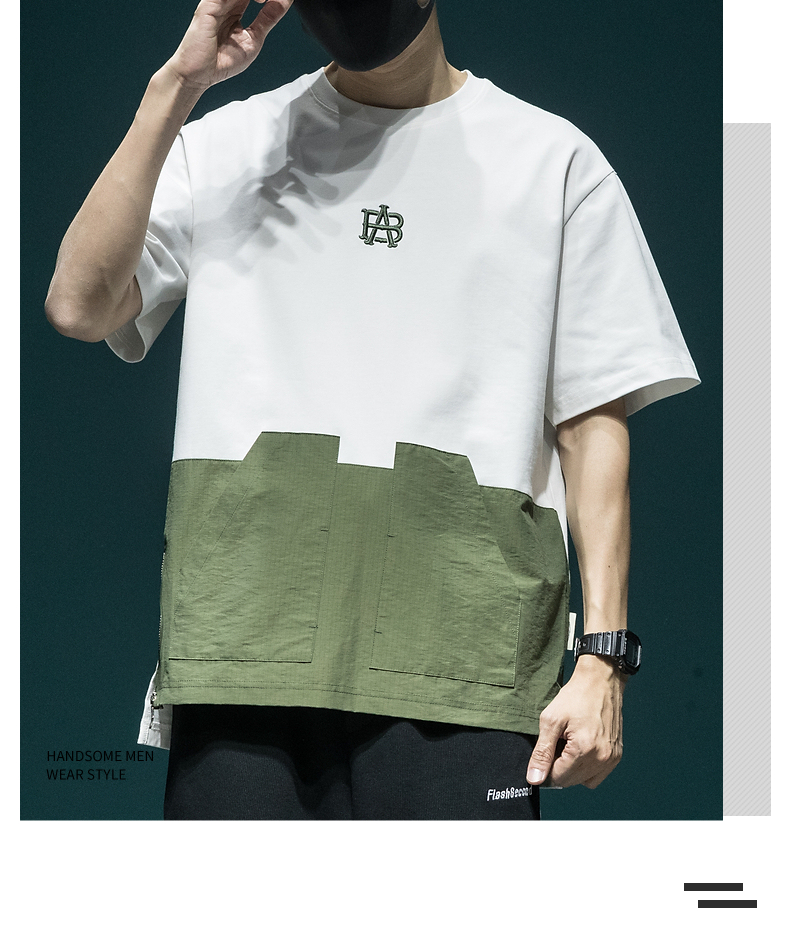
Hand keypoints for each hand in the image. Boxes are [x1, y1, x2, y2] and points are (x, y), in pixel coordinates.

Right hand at [164, 0, 292, 93]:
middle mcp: (226, 3)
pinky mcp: (209, 5)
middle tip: (279, 0)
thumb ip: (267, 19)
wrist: (200, 75)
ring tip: (266, 0)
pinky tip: (259, 0)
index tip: (285, 0)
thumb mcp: (254, 39)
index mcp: (235, 10)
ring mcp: (217, 2)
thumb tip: (284, 3)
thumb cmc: (221, 62)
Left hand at [526, 655, 625, 788]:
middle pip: (571, 781)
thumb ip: (542, 753)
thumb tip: (535, 779)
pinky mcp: (616, 755)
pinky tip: (580, 749)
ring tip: (568, 745)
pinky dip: (586, 767)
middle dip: (558, 767)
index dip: (545, 769)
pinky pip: (597, 774)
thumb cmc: (576, 696)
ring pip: (583, 780)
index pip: (558, 778)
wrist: (600, 681)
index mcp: (584, 750)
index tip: (543, 754)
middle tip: (557, 743)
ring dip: (572, 769)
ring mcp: (611, 758)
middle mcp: (601, 758)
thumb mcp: (550, 721)